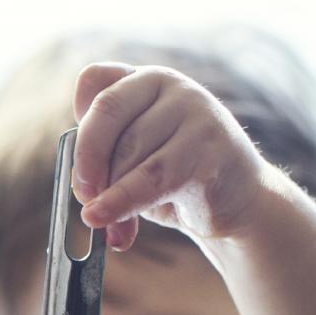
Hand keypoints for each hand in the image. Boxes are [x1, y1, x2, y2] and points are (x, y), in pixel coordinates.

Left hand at [71, 63, 274, 250]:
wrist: (236, 203)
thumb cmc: (176, 180)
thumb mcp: (132, 162)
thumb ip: (104, 160)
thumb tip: (81, 185)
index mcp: (144, 81)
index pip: (94, 80)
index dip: (79, 123)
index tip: (79, 167)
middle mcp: (171, 85)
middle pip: (106, 114)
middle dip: (87, 162)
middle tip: (84, 198)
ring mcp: (195, 111)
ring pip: (128, 151)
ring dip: (111, 197)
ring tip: (115, 228)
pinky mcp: (209, 147)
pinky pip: (151, 178)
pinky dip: (123, 204)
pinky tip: (116, 234)